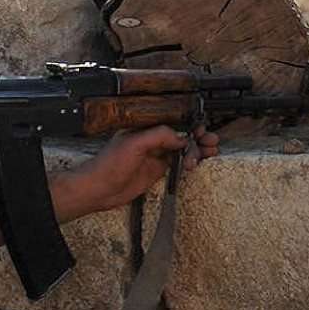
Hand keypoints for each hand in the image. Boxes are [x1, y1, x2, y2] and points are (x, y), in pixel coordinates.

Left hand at [54, 125, 218, 216]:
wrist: (99, 189)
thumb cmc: (108, 164)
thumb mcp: (133, 145)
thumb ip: (158, 136)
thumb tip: (181, 136)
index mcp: (144, 127)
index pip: (172, 120)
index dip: (190, 123)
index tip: (201, 130)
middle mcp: (151, 138)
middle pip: (181, 134)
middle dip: (198, 136)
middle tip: (210, 143)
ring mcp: (155, 154)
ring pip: (183, 148)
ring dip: (198, 149)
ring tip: (209, 152)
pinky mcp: (157, 169)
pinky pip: (178, 163)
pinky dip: (191, 162)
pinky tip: (197, 163)